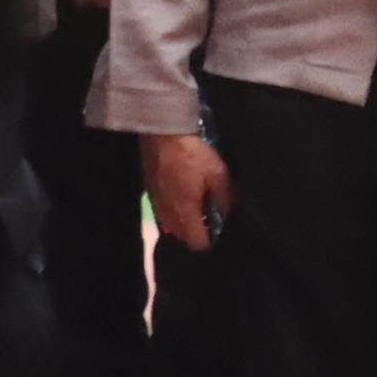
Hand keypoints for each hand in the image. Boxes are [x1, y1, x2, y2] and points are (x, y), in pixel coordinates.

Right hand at [142, 133, 234, 253]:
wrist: (162, 133)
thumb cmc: (192, 155)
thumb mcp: (217, 173)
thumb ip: (223, 198)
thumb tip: (226, 213)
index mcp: (185, 213)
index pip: (197, 243)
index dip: (209, 241)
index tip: (217, 229)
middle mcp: (168, 214)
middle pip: (183, 237)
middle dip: (195, 232)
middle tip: (208, 216)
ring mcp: (156, 204)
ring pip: (171, 225)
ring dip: (183, 222)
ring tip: (195, 206)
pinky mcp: (150, 191)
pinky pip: (163, 211)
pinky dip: (173, 209)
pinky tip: (181, 194)